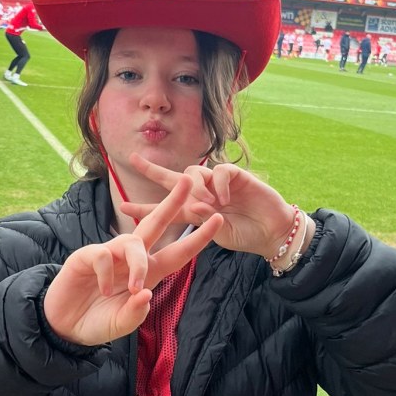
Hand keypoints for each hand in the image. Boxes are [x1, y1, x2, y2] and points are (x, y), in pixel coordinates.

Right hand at [43, 176, 222, 346]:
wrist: (64, 327)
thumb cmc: (96, 322)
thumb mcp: (122, 324)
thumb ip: (135, 313)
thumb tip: (146, 292)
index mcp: (148, 273)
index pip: (177, 252)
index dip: (198, 237)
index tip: (219, 220)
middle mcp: (131, 259)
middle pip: (155, 224)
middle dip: (172, 203)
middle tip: (188, 181)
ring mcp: (109, 254)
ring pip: (133, 242)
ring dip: (138, 264)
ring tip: (135, 287)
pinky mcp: (87, 256)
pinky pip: (104, 255)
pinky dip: (108, 274)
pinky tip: (103, 290)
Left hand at [120, 153, 301, 259]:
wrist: (272, 233)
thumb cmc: (246, 236)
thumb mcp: (217, 234)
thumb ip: (202, 221)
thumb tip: (192, 206)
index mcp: (195, 211)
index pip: (165, 208)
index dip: (146, 207)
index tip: (123, 205)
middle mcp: (204, 194)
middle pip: (174, 178)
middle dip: (153, 170)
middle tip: (134, 159)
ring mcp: (219, 184)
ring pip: (195, 172)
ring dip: (195, 187)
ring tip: (206, 203)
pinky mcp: (236, 176)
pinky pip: (219, 172)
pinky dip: (217, 184)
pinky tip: (222, 198)